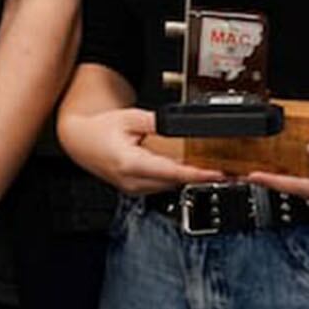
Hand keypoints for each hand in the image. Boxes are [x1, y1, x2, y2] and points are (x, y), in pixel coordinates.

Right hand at [57, 106, 226, 195]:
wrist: (80, 140)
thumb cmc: (100, 129)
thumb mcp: (130, 118)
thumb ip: (158, 122)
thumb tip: (182, 124)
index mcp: (130, 164)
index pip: (171, 172)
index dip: (197, 174)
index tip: (218, 173)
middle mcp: (133, 182)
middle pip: (175, 182)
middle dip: (200, 176)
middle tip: (228, 170)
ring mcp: (135, 189)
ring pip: (171, 186)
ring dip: (190, 178)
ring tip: (214, 169)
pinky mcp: (137, 190)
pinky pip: (163, 186)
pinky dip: (177, 178)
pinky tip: (190, 170)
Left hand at [245, 109, 308, 210]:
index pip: (300, 187)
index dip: (275, 181)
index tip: (254, 175)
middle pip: (291, 188)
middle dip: (265, 180)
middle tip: (238, 173)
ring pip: (289, 183)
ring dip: (268, 176)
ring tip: (242, 169)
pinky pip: (293, 176)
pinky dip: (277, 169)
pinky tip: (261, 162)